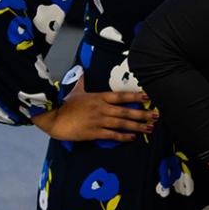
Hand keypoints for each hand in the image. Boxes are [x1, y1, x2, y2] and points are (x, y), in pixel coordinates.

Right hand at [31, 76, 153, 141]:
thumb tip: (83, 72)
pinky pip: (111, 135)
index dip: (135, 96)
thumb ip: (82, 82)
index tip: (148, 97)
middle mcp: (102, 108)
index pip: (121, 96)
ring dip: (137, 126)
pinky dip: (123, 136)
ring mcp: (98, 121)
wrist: (52, 118)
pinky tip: (132, 138)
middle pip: (126, 111)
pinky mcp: (93, 132)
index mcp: (99, 97)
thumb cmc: (64, 104)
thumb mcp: (76, 90)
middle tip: (156, 115)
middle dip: (142, 114)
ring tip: (149, 128)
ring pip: (122, 124)